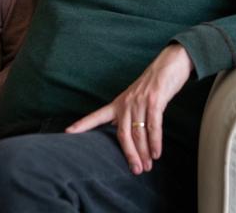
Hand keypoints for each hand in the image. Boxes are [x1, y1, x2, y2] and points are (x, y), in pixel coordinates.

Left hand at [66, 43, 193, 174]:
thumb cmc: (151, 86)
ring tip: (147, 166)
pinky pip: (153, 126)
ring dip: (144, 152)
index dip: (82, 125)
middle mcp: (126, 103)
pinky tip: (156, 153)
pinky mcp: (154, 101)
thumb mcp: (134, 99)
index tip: (67, 132)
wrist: (168, 66)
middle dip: (129, 154)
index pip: (97, 116)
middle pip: (123, 134)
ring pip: (138, 132)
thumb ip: (127, 114)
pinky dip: (155, 141)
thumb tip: (122, 133)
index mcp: (118, 103)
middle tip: (136, 170)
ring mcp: (140, 102)